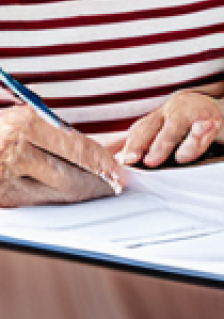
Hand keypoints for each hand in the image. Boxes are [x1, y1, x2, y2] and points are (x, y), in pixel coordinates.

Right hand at [0, 106, 120, 206]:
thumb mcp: (23, 117)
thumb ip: (53, 131)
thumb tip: (92, 147)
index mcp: (26, 125)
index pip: (77, 148)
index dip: (101, 160)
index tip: (116, 168)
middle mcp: (16, 151)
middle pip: (68, 175)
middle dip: (93, 182)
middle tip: (112, 184)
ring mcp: (3, 178)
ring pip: (52, 193)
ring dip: (75, 194)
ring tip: (94, 191)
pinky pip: (32, 202)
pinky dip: (51, 200)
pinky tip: (65, 196)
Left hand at [115, 87, 223, 167]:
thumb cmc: (200, 127)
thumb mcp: (173, 131)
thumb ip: (150, 139)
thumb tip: (116, 153)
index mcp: (164, 110)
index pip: (142, 127)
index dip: (130, 144)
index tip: (122, 160)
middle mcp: (177, 105)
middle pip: (154, 125)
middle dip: (142, 143)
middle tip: (134, 160)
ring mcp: (195, 107)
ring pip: (175, 125)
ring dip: (165, 145)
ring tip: (157, 160)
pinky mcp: (214, 116)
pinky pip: (200, 130)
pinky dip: (193, 143)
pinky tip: (187, 153)